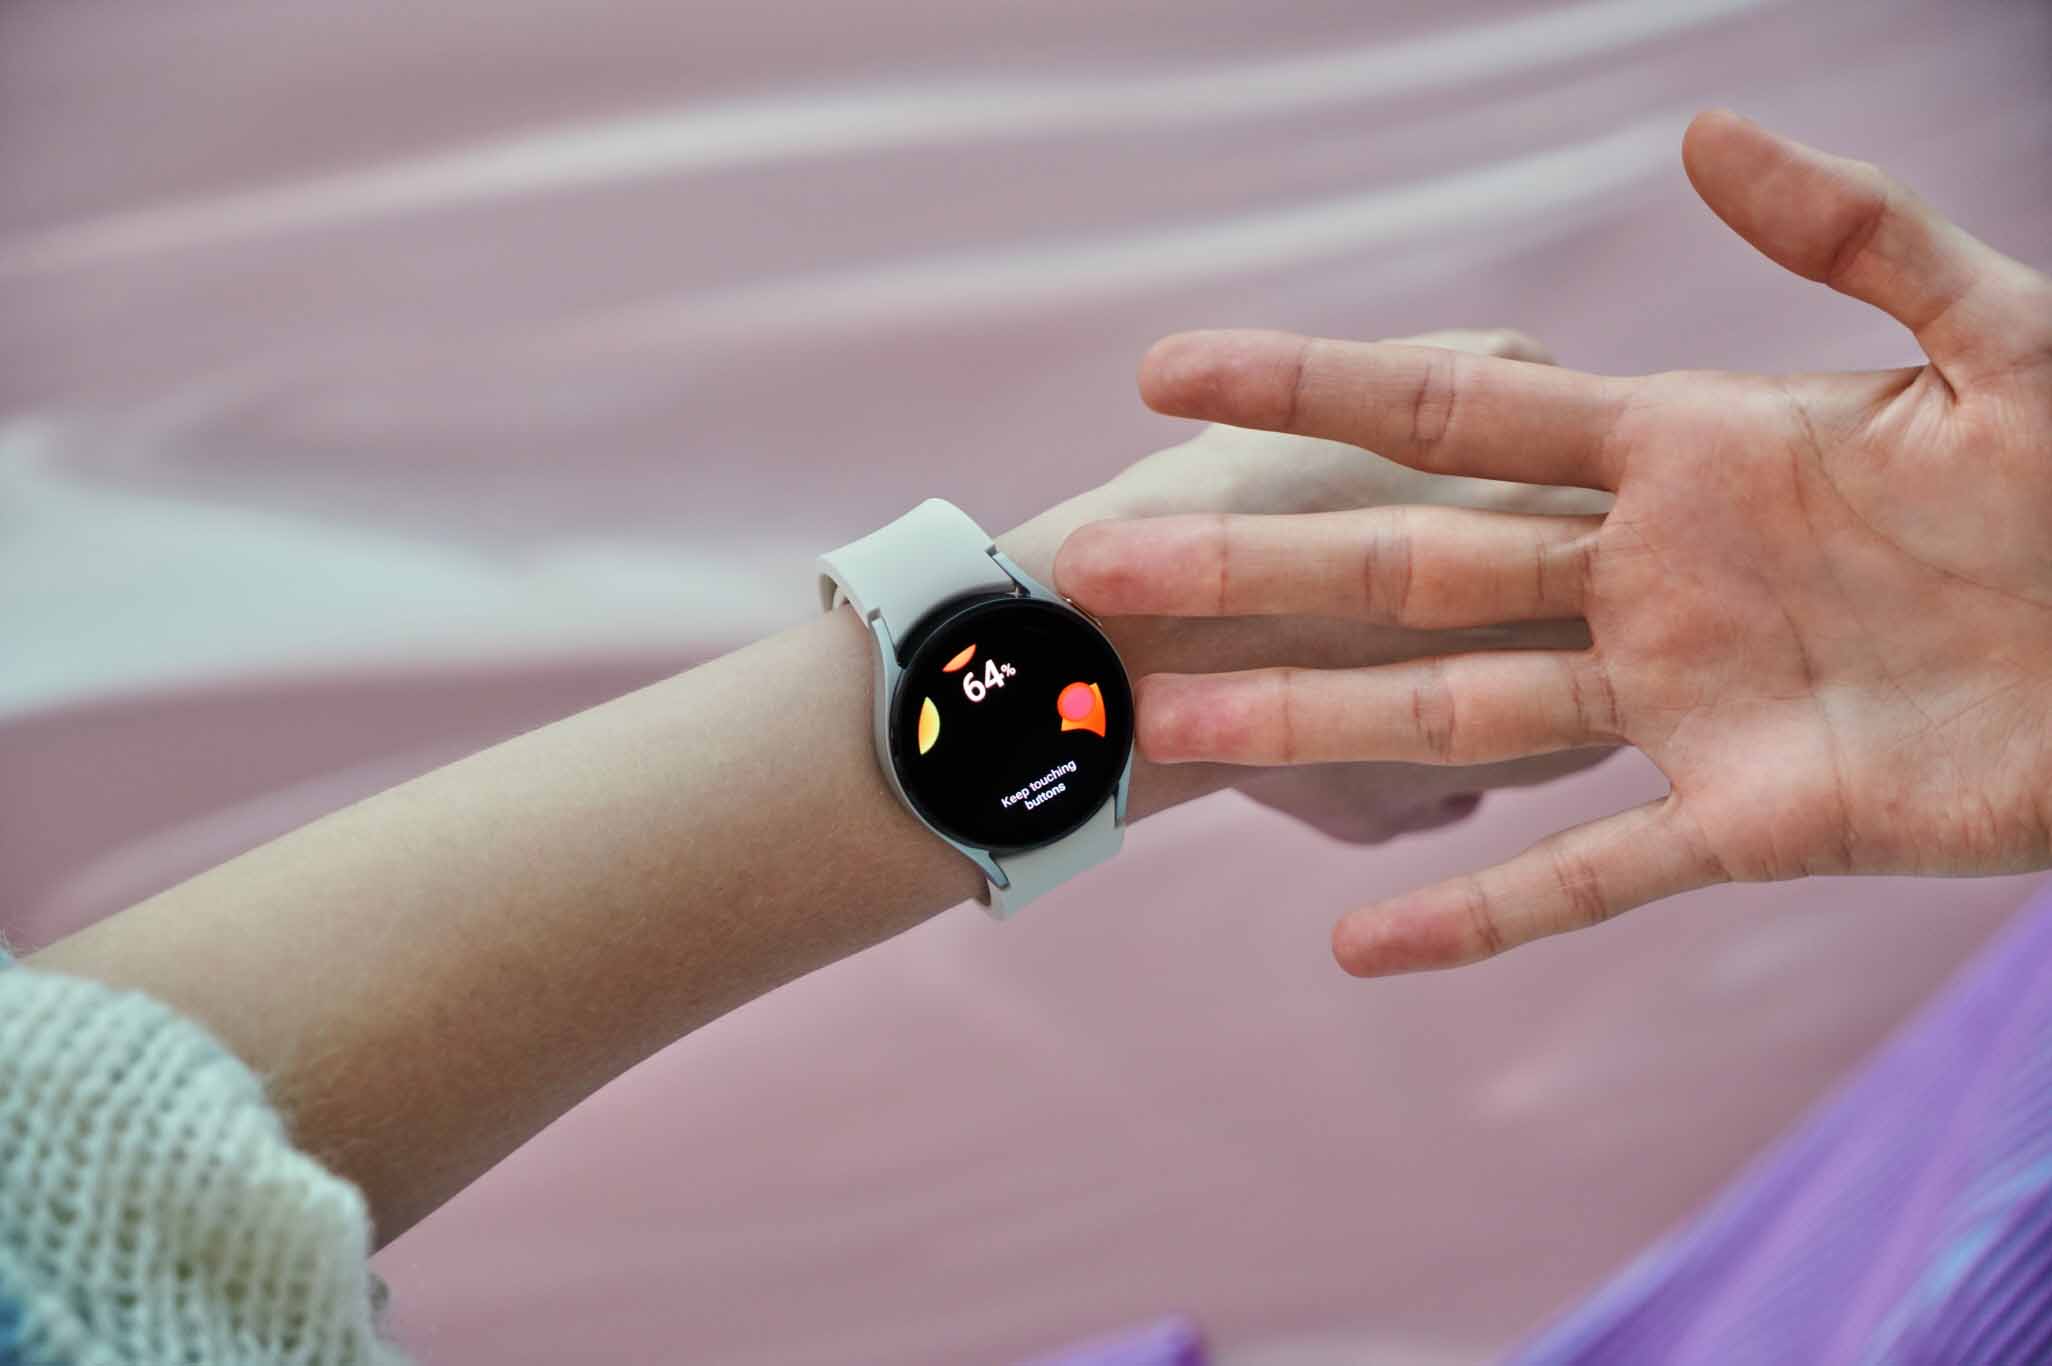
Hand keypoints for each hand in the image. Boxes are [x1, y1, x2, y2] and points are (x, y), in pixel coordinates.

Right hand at [1056, 111, 2051, 974]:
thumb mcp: (1999, 340)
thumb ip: (1858, 232)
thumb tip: (1700, 131)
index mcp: (1683, 452)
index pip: (1453, 413)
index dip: (1308, 384)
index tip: (1170, 370)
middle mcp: (1646, 578)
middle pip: (1410, 568)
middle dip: (1257, 568)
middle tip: (1110, 568)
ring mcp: (1682, 705)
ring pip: (1460, 713)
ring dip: (1316, 720)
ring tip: (1175, 726)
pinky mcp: (1746, 820)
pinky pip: (1593, 877)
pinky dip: (1484, 921)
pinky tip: (1365, 955)